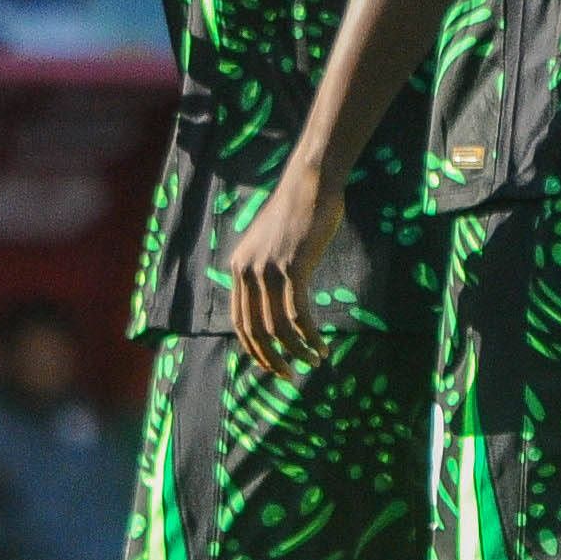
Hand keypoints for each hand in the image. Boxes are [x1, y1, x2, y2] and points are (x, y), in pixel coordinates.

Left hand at [224, 168, 343, 377]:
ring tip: (314, 361)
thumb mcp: (270, 244)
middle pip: (255, 330)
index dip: (254, 348)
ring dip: (297, 351)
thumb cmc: (298, 212)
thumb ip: (265, 269)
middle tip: (289, 375)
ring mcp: (268, 270)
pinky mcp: (292, 269)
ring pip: (278, 327)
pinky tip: (322, 347)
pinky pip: (298, 316)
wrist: (310, 184)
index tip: (272, 363)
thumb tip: (274, 299)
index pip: (239, 321)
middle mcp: (247, 271)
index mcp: (238, 267)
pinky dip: (310, 337)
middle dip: (272, 358)